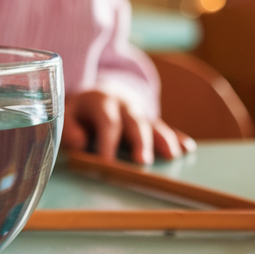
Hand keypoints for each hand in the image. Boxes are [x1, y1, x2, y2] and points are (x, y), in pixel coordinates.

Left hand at [61, 90, 195, 164]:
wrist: (101, 91)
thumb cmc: (81, 109)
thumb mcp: (67, 111)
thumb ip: (68, 126)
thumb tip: (79, 142)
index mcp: (102, 102)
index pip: (107, 122)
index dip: (106, 142)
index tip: (106, 162)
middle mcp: (125, 106)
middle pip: (135, 123)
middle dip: (140, 142)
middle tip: (142, 162)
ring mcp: (141, 113)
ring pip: (154, 125)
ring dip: (163, 140)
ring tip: (172, 156)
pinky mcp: (151, 121)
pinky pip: (166, 128)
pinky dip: (177, 138)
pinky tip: (187, 149)